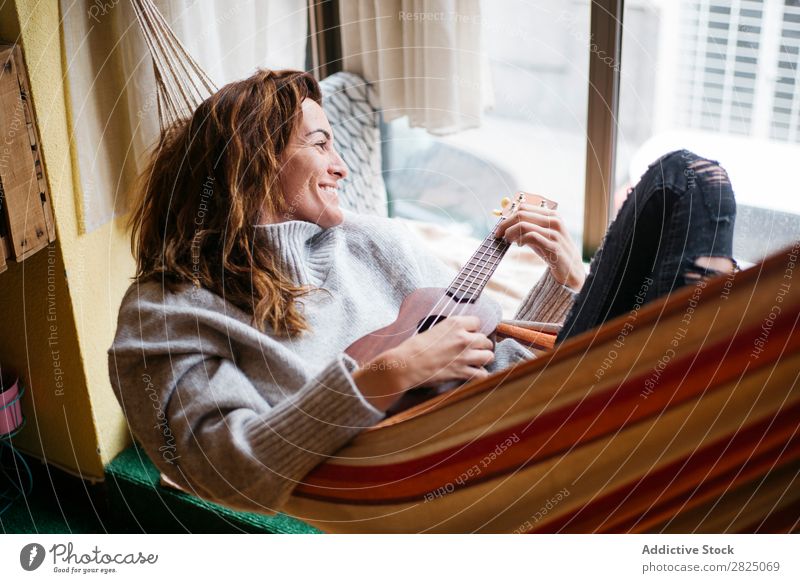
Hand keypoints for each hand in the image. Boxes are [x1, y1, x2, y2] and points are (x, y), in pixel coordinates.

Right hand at [352, 315, 493, 410]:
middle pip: (485, 340)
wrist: (407, 364)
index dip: (473, 329)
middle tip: (474, 349)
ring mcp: (464, 356)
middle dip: (481, 345)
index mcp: (455, 324)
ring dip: (484, 358)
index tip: (468, 333)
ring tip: (478, 361)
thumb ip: (449, 330)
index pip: (477, 322)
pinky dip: (480, 375)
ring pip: (489, 356)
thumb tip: (455, 335)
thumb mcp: (433, 329)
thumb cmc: (414, 347)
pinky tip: (475, 373)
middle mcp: (463, 338)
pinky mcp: (462, 372)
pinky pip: (482, 374)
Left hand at [495, 201, 585, 290]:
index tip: (501, 226)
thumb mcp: (540, 235)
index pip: (524, 207)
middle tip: (498, 234)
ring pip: (524, 225)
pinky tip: (518, 244)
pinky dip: (520, 240)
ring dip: (510, 233)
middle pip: (521, 214)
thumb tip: (505, 221)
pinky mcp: (554, 246)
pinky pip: (531, 237)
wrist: (571, 270)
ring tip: (507, 240)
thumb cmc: (552, 251)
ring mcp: (555, 233)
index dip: (508, 215)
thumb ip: (526, 227)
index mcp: (551, 214)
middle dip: (505, 224)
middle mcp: (554, 221)